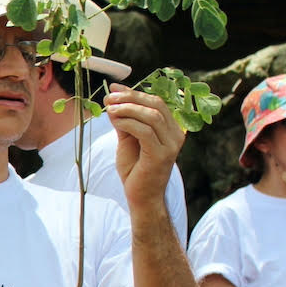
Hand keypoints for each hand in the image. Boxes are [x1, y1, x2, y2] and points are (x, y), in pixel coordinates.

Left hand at [106, 88, 185, 210]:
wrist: (141, 198)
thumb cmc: (135, 170)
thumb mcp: (127, 140)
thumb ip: (124, 121)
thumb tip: (112, 99)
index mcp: (171, 129)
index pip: (156, 102)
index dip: (135, 93)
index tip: (114, 88)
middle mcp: (175, 135)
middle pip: (156, 105)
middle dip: (131, 97)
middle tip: (110, 96)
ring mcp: (171, 145)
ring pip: (151, 116)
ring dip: (128, 108)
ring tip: (109, 108)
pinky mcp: (161, 155)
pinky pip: (145, 131)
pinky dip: (128, 122)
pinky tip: (115, 121)